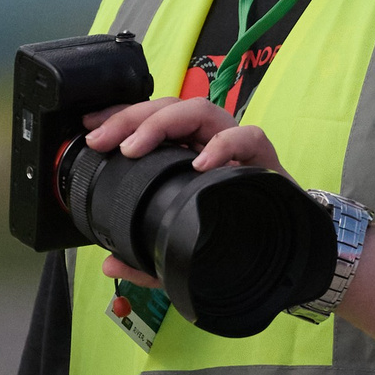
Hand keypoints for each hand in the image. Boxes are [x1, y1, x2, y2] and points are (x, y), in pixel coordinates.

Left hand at [83, 97, 287, 288]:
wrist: (284, 249)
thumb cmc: (231, 236)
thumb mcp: (179, 250)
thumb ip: (145, 259)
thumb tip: (110, 266)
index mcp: (185, 153)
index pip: (149, 120)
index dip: (119, 118)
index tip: (90, 129)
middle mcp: (207, 142)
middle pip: (167, 108)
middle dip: (129, 118)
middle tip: (103, 140)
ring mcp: (236, 146)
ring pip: (200, 110)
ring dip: (162, 123)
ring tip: (136, 148)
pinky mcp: (264, 159)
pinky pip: (247, 137)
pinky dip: (223, 144)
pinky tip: (201, 163)